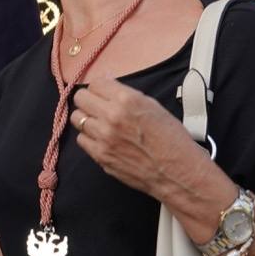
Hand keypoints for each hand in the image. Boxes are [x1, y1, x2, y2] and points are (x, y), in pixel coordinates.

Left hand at [71, 78, 227, 206]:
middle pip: (81, 98)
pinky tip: (102, 140)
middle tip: (97, 106)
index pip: (96, 83)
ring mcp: (104, 138)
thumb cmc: (171, 138)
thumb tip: (107, 87)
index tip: (103, 93)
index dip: (100, 88)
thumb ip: (126, 95)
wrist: (177, 172)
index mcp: (127, 100)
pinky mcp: (100, 156)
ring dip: (87, 118)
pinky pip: (81, 139)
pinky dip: (89, 138)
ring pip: (77, 118)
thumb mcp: (152, 106)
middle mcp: (112, 116)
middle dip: (88, 100)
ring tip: (99, 123)